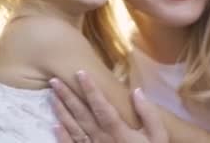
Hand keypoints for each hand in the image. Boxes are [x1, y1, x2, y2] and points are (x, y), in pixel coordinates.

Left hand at [51, 71, 167, 142]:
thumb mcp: (159, 137)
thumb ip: (149, 114)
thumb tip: (136, 91)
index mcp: (118, 131)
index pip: (101, 106)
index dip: (90, 89)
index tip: (80, 72)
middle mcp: (102, 138)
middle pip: (81, 115)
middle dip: (67, 96)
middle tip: (53, 80)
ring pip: (74, 128)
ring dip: (61, 112)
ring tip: (51, 96)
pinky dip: (62, 137)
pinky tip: (54, 125)